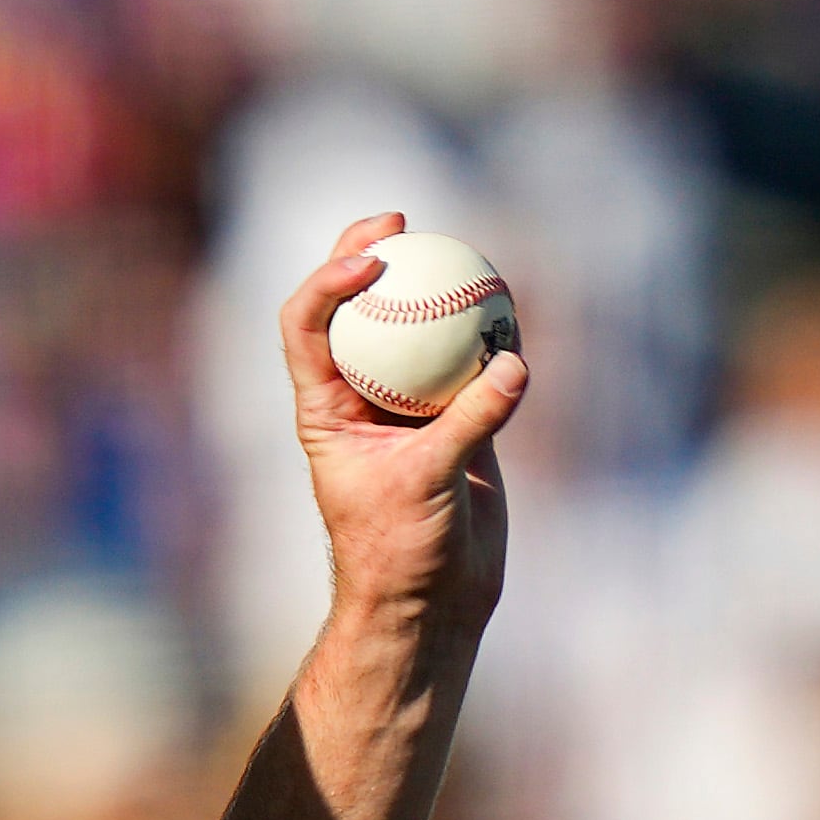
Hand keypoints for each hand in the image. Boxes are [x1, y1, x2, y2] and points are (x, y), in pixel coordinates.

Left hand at [284, 212, 526, 643]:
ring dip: (432, 288)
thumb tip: (513, 364)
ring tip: (461, 249)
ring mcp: (408, 406)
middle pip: (353, 311)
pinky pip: (472, 364)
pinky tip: (512, 306)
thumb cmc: (401, 552)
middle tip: (401, 221)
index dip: (326, 284)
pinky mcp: (455, 419)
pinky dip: (490, 335)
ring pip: (415, 330)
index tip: (370, 261)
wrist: (432, 598)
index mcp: (326, 410)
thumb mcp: (428, 485)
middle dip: (366, 255)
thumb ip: (469, 424)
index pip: (306, 329)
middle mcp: (360, 399)